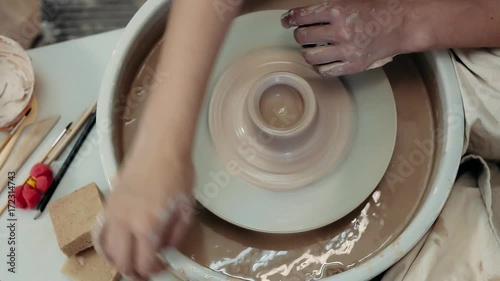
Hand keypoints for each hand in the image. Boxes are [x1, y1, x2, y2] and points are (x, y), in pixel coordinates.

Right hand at [92, 149, 194, 280]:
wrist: (160, 147)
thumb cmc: (177, 173)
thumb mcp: (186, 209)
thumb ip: (176, 236)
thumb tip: (166, 251)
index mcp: (148, 226)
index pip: (144, 263)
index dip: (153, 270)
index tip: (160, 266)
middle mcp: (126, 223)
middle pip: (122, 262)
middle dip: (134, 271)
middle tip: (145, 270)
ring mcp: (113, 212)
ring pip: (107, 250)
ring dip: (118, 259)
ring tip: (132, 259)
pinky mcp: (108, 203)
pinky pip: (100, 232)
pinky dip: (107, 244)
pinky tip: (118, 244)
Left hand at [281, 0, 415, 76]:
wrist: (400, 25)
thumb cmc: (375, 10)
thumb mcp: (349, 1)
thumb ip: (326, 9)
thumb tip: (299, 17)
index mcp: (338, 10)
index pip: (302, 16)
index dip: (290, 18)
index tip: (287, 21)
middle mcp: (341, 31)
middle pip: (302, 37)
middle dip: (300, 35)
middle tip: (304, 34)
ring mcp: (347, 50)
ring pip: (310, 56)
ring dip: (307, 51)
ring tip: (313, 48)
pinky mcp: (353, 65)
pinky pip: (325, 71)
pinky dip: (319, 66)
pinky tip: (321, 61)